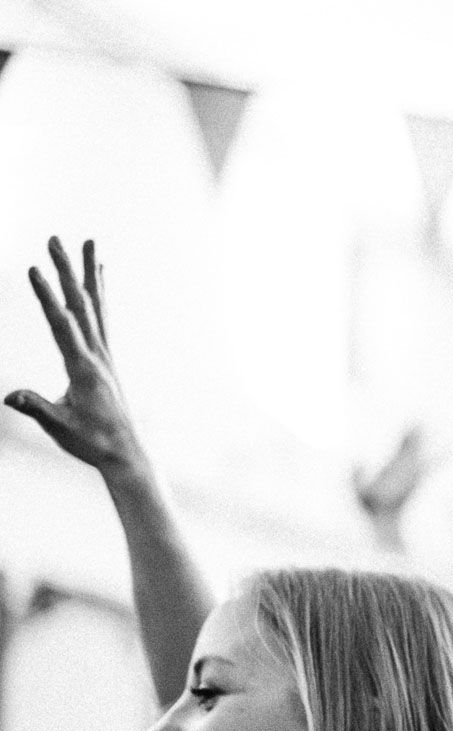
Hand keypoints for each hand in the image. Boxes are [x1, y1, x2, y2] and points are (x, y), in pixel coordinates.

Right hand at [4, 237, 144, 474]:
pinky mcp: (106, 359)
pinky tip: (97, 278)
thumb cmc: (91, 442)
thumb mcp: (60, 426)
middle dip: (66, 270)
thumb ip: (36, 408)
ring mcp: (105, 355)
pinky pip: (102, 318)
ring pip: (96, 305)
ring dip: (88, 273)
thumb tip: (10, 396)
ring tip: (87, 243)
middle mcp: (99, 355)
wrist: (125, 454)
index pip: (62, 325)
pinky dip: (98, 295)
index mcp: (84, 368)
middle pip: (80, 304)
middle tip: (55, 239)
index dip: (47, 296)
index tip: (33, 268)